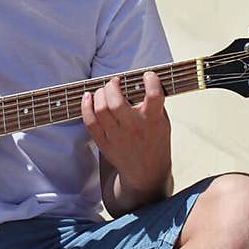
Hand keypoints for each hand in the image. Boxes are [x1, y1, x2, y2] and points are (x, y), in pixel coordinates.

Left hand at [81, 72, 171, 203]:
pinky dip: (86, 106)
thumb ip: (153, 104)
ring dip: (99, 94)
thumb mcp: (162, 122)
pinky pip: (90, 122)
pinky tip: (88, 97)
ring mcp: (118, 137)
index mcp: (153, 120)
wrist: (147, 172)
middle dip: (112, 85)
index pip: (153, 95)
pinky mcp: (105, 144)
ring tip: (104, 90)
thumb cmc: (155, 142)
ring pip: (101, 109)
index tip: (147, 75)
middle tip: (115, 82)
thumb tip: (137, 81)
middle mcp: (134, 128)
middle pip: (116, 101)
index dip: (151, 80)